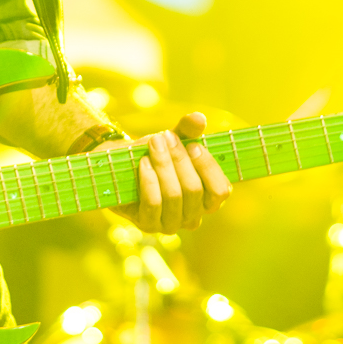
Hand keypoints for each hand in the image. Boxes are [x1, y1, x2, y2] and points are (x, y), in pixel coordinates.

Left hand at [115, 112, 231, 234]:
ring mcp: (171, 224)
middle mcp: (193, 216)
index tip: (193, 145)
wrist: (121, 166)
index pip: (220, 191)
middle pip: (194, 190)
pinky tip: (143, 162)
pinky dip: (149, 180)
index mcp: (208, 199)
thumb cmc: (156, 155)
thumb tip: (199, 118)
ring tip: (153, 144)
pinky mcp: (148, 224)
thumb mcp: (174, 140)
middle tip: (165, 137)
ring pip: (174, 196)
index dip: (208, 168)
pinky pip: (153, 204)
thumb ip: (189, 130)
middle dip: (179, 160)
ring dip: (163, 166)